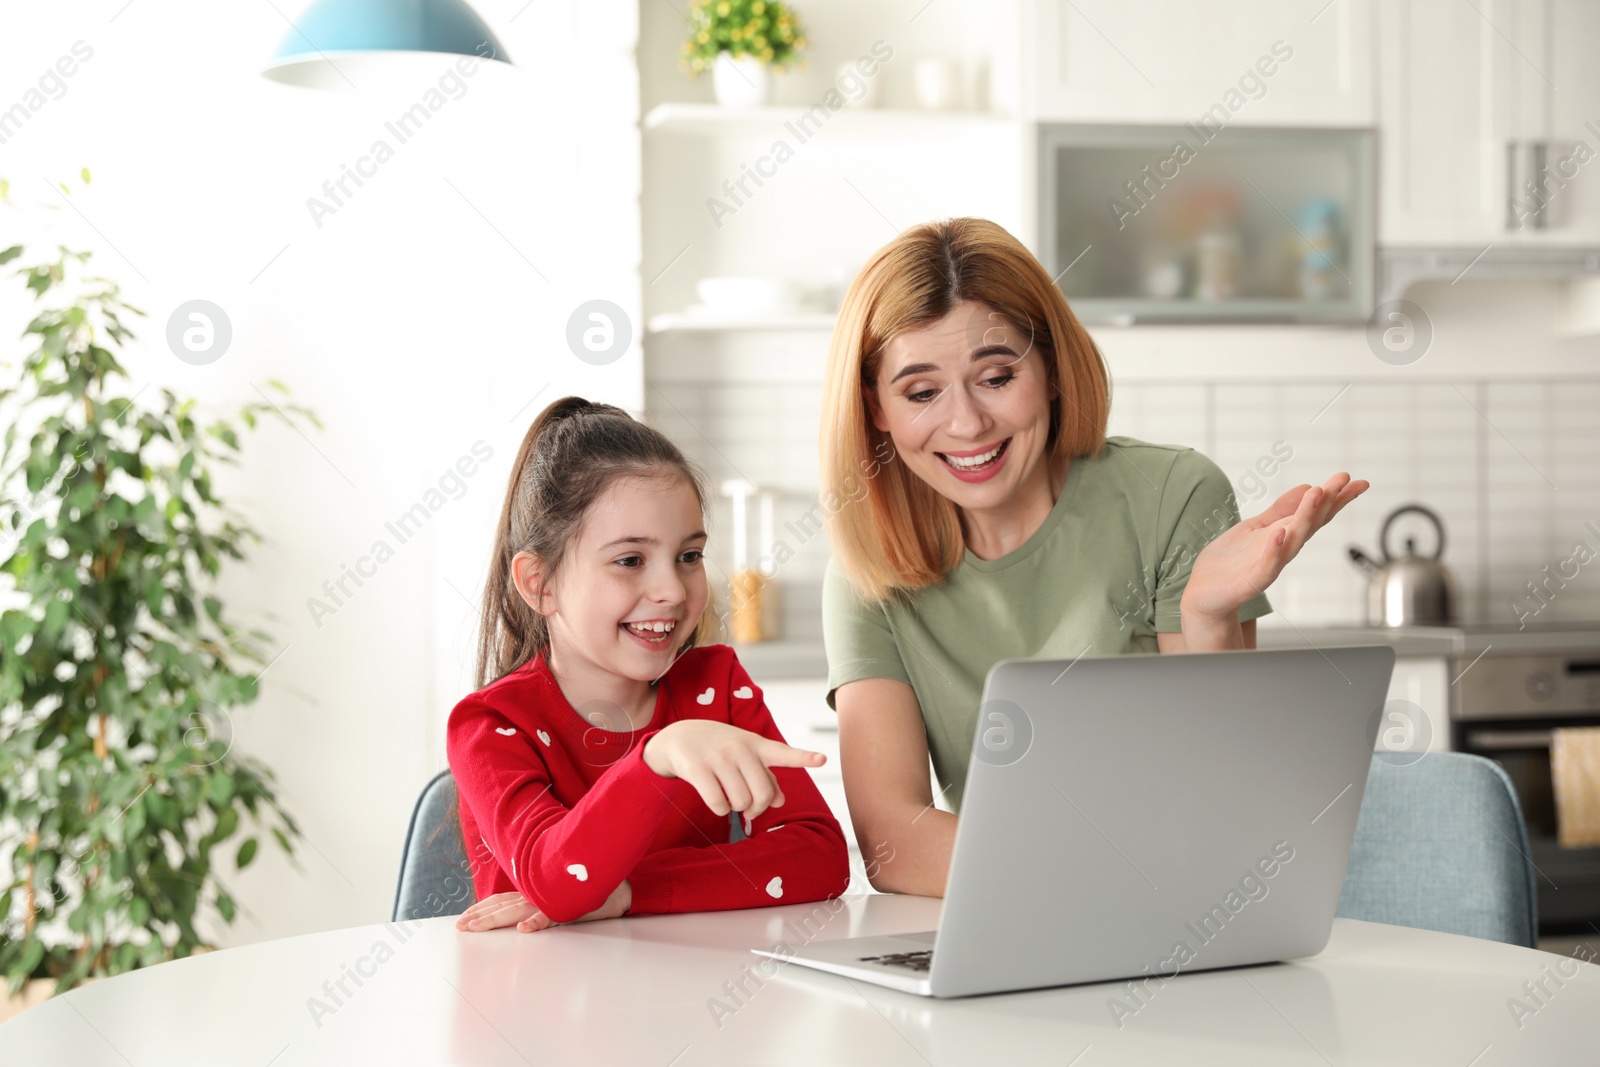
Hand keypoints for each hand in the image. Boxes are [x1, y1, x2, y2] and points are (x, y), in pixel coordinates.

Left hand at [455, 881, 632, 932]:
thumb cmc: (583, 894)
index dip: (481, 908)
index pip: (501, 900)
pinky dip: (537, 922)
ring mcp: (551, 901)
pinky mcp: (568, 907)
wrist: (616, 888)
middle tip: (459, 927)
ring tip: (476, 928)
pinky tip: (524, 930)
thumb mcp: (556, 900)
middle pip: (502, 907)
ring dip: (495, 920)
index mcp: (533, 893)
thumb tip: (520, 919)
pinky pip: (550, 915)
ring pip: (518, 912)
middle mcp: (537, 895)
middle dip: (478, 917)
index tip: (464, 918)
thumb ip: (538, 906)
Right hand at [642, 719, 825, 821]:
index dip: (804, 757)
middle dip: (757, 808)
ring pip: (740, 802)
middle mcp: (740, 749)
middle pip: (762, 794)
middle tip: (748, 809)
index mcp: (756, 745)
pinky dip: (719, 810)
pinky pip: (718, 805)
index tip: (823, 759)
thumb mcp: (745, 756)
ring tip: (728, 796)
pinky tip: (714, 799)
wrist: (678, 736)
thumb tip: (780, 802)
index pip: (783, 753)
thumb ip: (766, 777)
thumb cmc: (719, 749)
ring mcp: (719, 757)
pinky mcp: (698, 768)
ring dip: (735, 808)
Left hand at [1182, 472, 1368, 620]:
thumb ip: (1281, 510)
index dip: (1336, 498)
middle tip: (1343, 481)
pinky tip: (1280, 533)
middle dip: (1327, 502)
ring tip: (1317, 493)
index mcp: (1285, 535)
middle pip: (1311, 524)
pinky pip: (1267, 565)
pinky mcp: (1250, 581)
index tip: (1356, 481)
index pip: (1315, 515)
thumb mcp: (1256, 527)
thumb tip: (1309, 487)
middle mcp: (1282, 550)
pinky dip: (1274, 550)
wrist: (1203, 593)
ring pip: (1293, 541)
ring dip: (1306, 517)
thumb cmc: (1230, 562)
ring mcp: (1269, 566)